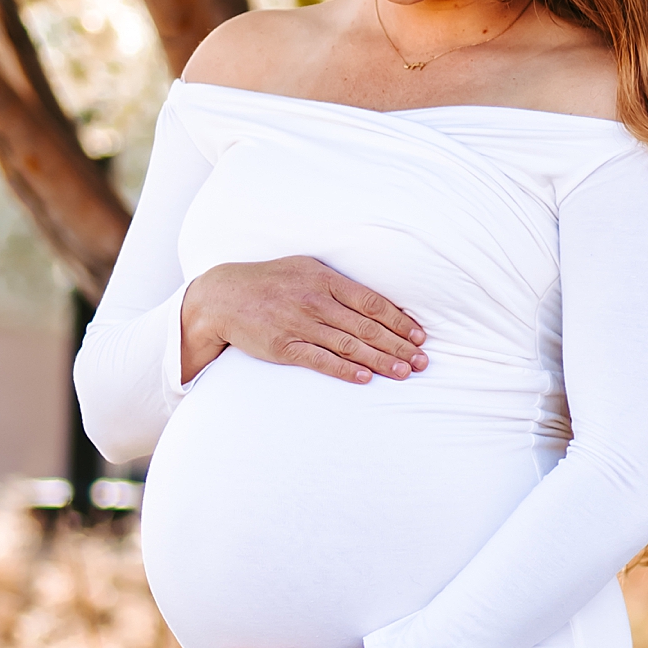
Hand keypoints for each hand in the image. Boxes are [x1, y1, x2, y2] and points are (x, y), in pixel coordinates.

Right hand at [178, 260, 429, 391]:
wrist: (225, 297)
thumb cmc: (271, 282)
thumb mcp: (306, 269)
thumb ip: (338, 284)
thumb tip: (374, 301)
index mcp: (325, 279)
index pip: (372, 302)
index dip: (399, 321)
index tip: (419, 336)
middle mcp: (316, 301)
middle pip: (367, 327)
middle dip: (398, 345)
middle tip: (423, 361)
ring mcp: (300, 324)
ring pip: (349, 346)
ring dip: (380, 361)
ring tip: (404, 373)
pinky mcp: (284, 347)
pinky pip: (320, 360)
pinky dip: (344, 370)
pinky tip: (365, 379)